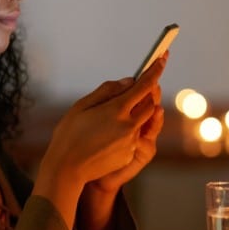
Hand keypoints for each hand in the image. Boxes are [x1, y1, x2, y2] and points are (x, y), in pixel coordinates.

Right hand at [42, 57, 165, 188]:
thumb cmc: (69, 134)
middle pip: (150, 104)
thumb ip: (107, 91)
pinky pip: (134, 138)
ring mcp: (132, 142)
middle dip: (145, 96)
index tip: (162, 60)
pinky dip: (126, 133)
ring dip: (134, 116)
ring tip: (110, 120)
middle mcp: (129, 125)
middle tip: (133, 93)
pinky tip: (105, 139)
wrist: (67, 169)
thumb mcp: (82, 106)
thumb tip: (129, 81)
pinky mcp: (131, 155)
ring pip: (142, 122)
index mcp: (117, 109)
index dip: (155, 71)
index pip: (144, 86)